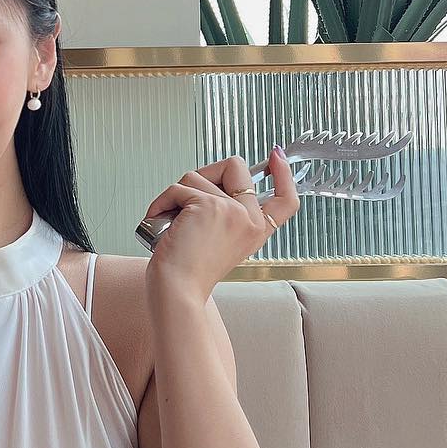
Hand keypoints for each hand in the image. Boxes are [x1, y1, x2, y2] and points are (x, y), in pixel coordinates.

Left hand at [142, 150, 298, 305]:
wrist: (178, 292)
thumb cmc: (189, 273)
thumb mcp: (219, 240)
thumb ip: (226, 214)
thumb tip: (211, 180)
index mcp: (256, 230)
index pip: (286, 199)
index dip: (284, 174)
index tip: (277, 156)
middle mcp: (250, 220)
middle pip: (234, 166)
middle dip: (205, 174)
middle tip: (187, 200)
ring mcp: (232, 211)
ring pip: (197, 175)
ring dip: (176, 194)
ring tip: (172, 222)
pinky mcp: (207, 206)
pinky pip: (177, 188)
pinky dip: (161, 203)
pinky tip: (161, 222)